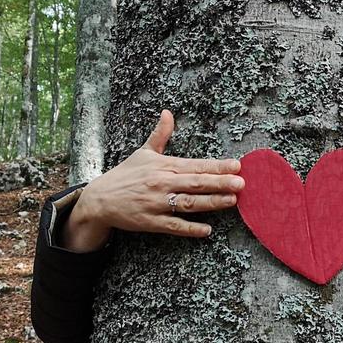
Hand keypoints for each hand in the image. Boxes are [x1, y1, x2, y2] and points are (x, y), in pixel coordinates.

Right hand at [62, 109, 244, 251]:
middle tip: (241, 183)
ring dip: (211, 202)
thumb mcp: (143, 152)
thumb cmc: (126, 175)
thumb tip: (168, 113)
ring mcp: (156, 203)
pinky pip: (173, 225)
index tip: (236, 165)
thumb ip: (160, 134)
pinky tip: (206, 230)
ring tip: (231, 201)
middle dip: (219, 183)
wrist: (100, 199)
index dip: (216, 165)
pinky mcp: (151, 222)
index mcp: (164, 165)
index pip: (195, 164)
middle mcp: (162, 183)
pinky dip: (190, 228)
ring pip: (188, 203)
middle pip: (195, 183)